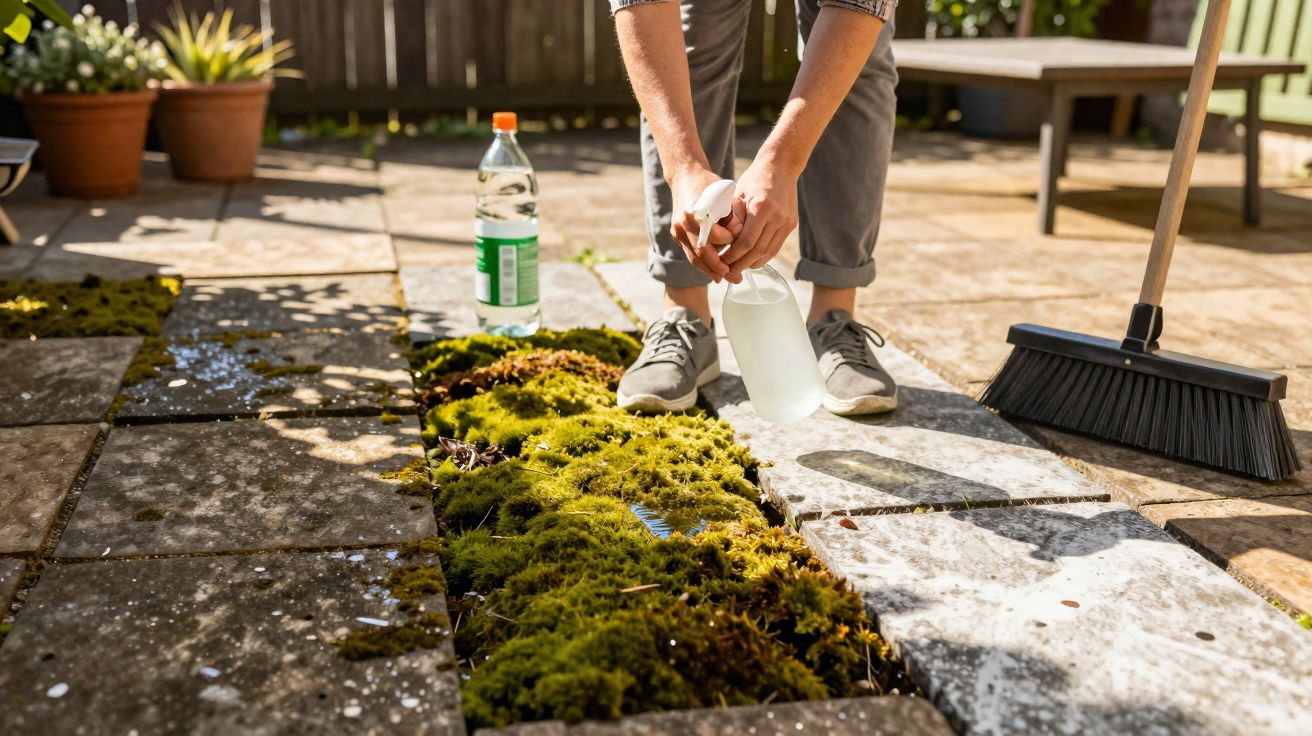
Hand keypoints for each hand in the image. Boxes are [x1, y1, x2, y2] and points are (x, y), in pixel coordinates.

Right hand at [670, 167, 742, 281]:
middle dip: (719, 267)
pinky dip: (702, 264)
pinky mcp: (676, 235)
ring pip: (694, 258)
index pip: (714, 236)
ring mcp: (677, 230)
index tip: (738, 242)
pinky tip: (714, 272)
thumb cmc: (709, 185)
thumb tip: (738, 236)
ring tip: (725, 279)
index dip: (729, 241)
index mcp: (696, 212)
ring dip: (709, 271)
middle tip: (735, 276)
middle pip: (702, 252)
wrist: (685, 176)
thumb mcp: (726, 196)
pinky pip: (689, 254)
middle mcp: (683, 223)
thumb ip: (734, 216)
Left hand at [720, 154, 798, 282]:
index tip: (720, 262)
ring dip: (751, 263)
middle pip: (757, 251)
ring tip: (737, 268)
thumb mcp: (737, 195)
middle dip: (740, 264)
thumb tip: (721, 244)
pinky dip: (762, 256)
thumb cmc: (754, 178)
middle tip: (726, 271)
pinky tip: (750, 260)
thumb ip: (731, 219)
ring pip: (768, 252)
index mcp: (761, 207)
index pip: (746, 242)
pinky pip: (776, 247)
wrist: (781, 166)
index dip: (733, 256)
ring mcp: (787, 222)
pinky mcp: (791, 224)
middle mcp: (777, 217)